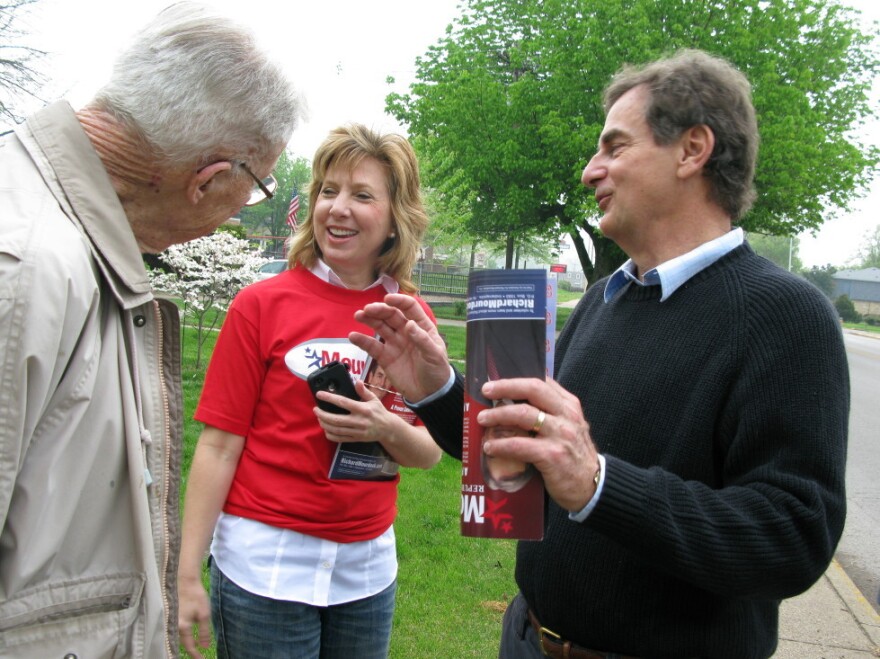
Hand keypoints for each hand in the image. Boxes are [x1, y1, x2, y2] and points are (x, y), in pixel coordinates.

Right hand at [178, 575, 212, 657]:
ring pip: (177, 636)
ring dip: (185, 642)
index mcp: (183, 627)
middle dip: (188, 650)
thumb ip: (204, 632)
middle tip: (197, 655)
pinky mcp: (169, 615)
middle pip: (180, 643)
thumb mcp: (204, 614)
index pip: (189, 646)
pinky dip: (180, 634)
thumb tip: (205, 647)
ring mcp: (170, 620)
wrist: (185, 580)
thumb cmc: (196, 596)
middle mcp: (173, 626)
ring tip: (194, 645)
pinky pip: (174, 629)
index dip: (196, 655)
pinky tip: (187, 633)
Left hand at [314, 380, 394, 443]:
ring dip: (325, 424)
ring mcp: (357, 431)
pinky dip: (331, 435)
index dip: (329, 398)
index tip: (319, 394)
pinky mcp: (356, 439)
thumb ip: (364, 391)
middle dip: (323, 414)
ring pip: (336, 430)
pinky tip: (326, 430)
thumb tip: (357, 381)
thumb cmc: (379, 412)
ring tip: (319, 418)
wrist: (388, 429)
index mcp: (362, 409)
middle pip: (336, 419)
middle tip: (316, 409)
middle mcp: (359, 421)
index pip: (343, 402)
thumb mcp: (374, 399)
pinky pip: (340, 439)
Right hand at [350, 294, 450, 401]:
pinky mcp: (385, 357)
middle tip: (367, 309)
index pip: (409, 308)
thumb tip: (409, 324)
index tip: (388, 299)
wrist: (429, 394)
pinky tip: (353, 336)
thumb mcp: (434, 355)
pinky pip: (372, 346)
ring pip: (379, 327)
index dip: (399, 301)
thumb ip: (422, 340)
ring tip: (358, 316)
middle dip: (379, 310)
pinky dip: (362, 341)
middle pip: (391, 315)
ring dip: (369, 320)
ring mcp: (394, 343)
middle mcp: (406, 331)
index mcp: (422, 327)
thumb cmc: (437, 371)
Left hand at [478, 378, 599, 511]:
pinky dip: (500, 445)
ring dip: (498, 415)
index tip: (497, 381)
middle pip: (533, 390)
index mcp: (569, 405)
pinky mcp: (553, 455)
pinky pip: (519, 445)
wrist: (591, 487)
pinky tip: (490, 447)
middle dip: (505, 387)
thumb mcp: (569, 428)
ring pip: (523, 415)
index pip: (542, 382)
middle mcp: (567, 416)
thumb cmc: (573, 456)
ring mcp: (561, 435)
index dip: (516, 380)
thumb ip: (550, 414)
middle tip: (486, 391)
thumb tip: (514, 405)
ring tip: (482, 420)